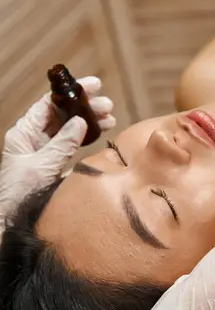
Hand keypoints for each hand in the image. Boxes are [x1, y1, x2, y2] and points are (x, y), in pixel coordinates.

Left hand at [0, 76, 114, 234]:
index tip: (94, 86)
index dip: (72, 91)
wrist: (8, 223)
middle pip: (62, 114)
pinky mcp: (52, 166)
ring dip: (89, 122)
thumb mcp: (41, 167)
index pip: (50, 103)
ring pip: (69, 129)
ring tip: (110, 119)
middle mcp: (33, 139)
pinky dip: (86, 139)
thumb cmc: (18, 196)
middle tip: (108, 106)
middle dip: (86, 107)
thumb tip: (80, 122)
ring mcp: (43, 152)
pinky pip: (71, 146)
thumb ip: (62, 144)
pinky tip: (101, 134)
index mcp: (24, 133)